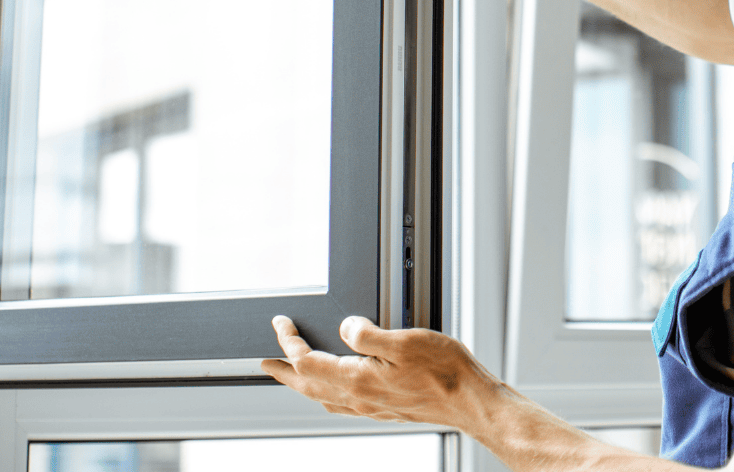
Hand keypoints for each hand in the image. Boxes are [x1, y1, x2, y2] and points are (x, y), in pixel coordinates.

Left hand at [261, 315, 495, 427]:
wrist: (469, 401)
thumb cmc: (445, 372)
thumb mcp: (405, 341)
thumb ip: (367, 334)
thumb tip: (344, 327)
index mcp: (357, 380)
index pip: (307, 361)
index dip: (288, 341)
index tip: (281, 323)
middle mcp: (359, 398)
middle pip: (307, 385)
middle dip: (283, 371)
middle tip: (264, 362)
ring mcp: (370, 406)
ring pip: (321, 396)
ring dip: (300, 384)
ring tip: (290, 375)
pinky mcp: (383, 409)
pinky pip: (340, 404)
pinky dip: (324, 394)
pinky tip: (332, 390)